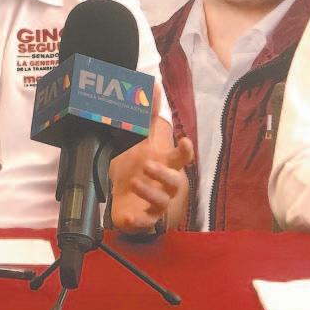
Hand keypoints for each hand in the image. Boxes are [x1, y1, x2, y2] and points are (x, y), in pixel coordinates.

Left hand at [109, 85, 192, 232]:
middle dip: (164, 173)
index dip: (185, 150)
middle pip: (175, 182)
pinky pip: (145, 223)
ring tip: (135, 182)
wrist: (124, 199)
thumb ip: (147, 115)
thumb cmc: (137, 167)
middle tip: (148, 163)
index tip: (185, 140)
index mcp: (164, 165)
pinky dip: (139, 222)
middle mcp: (164, 185)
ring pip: (162, 202)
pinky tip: (131, 217)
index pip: (181, 158)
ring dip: (150, 193)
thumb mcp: (140, 140)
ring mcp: (155, 204)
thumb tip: (154, 86)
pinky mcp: (143, 219)